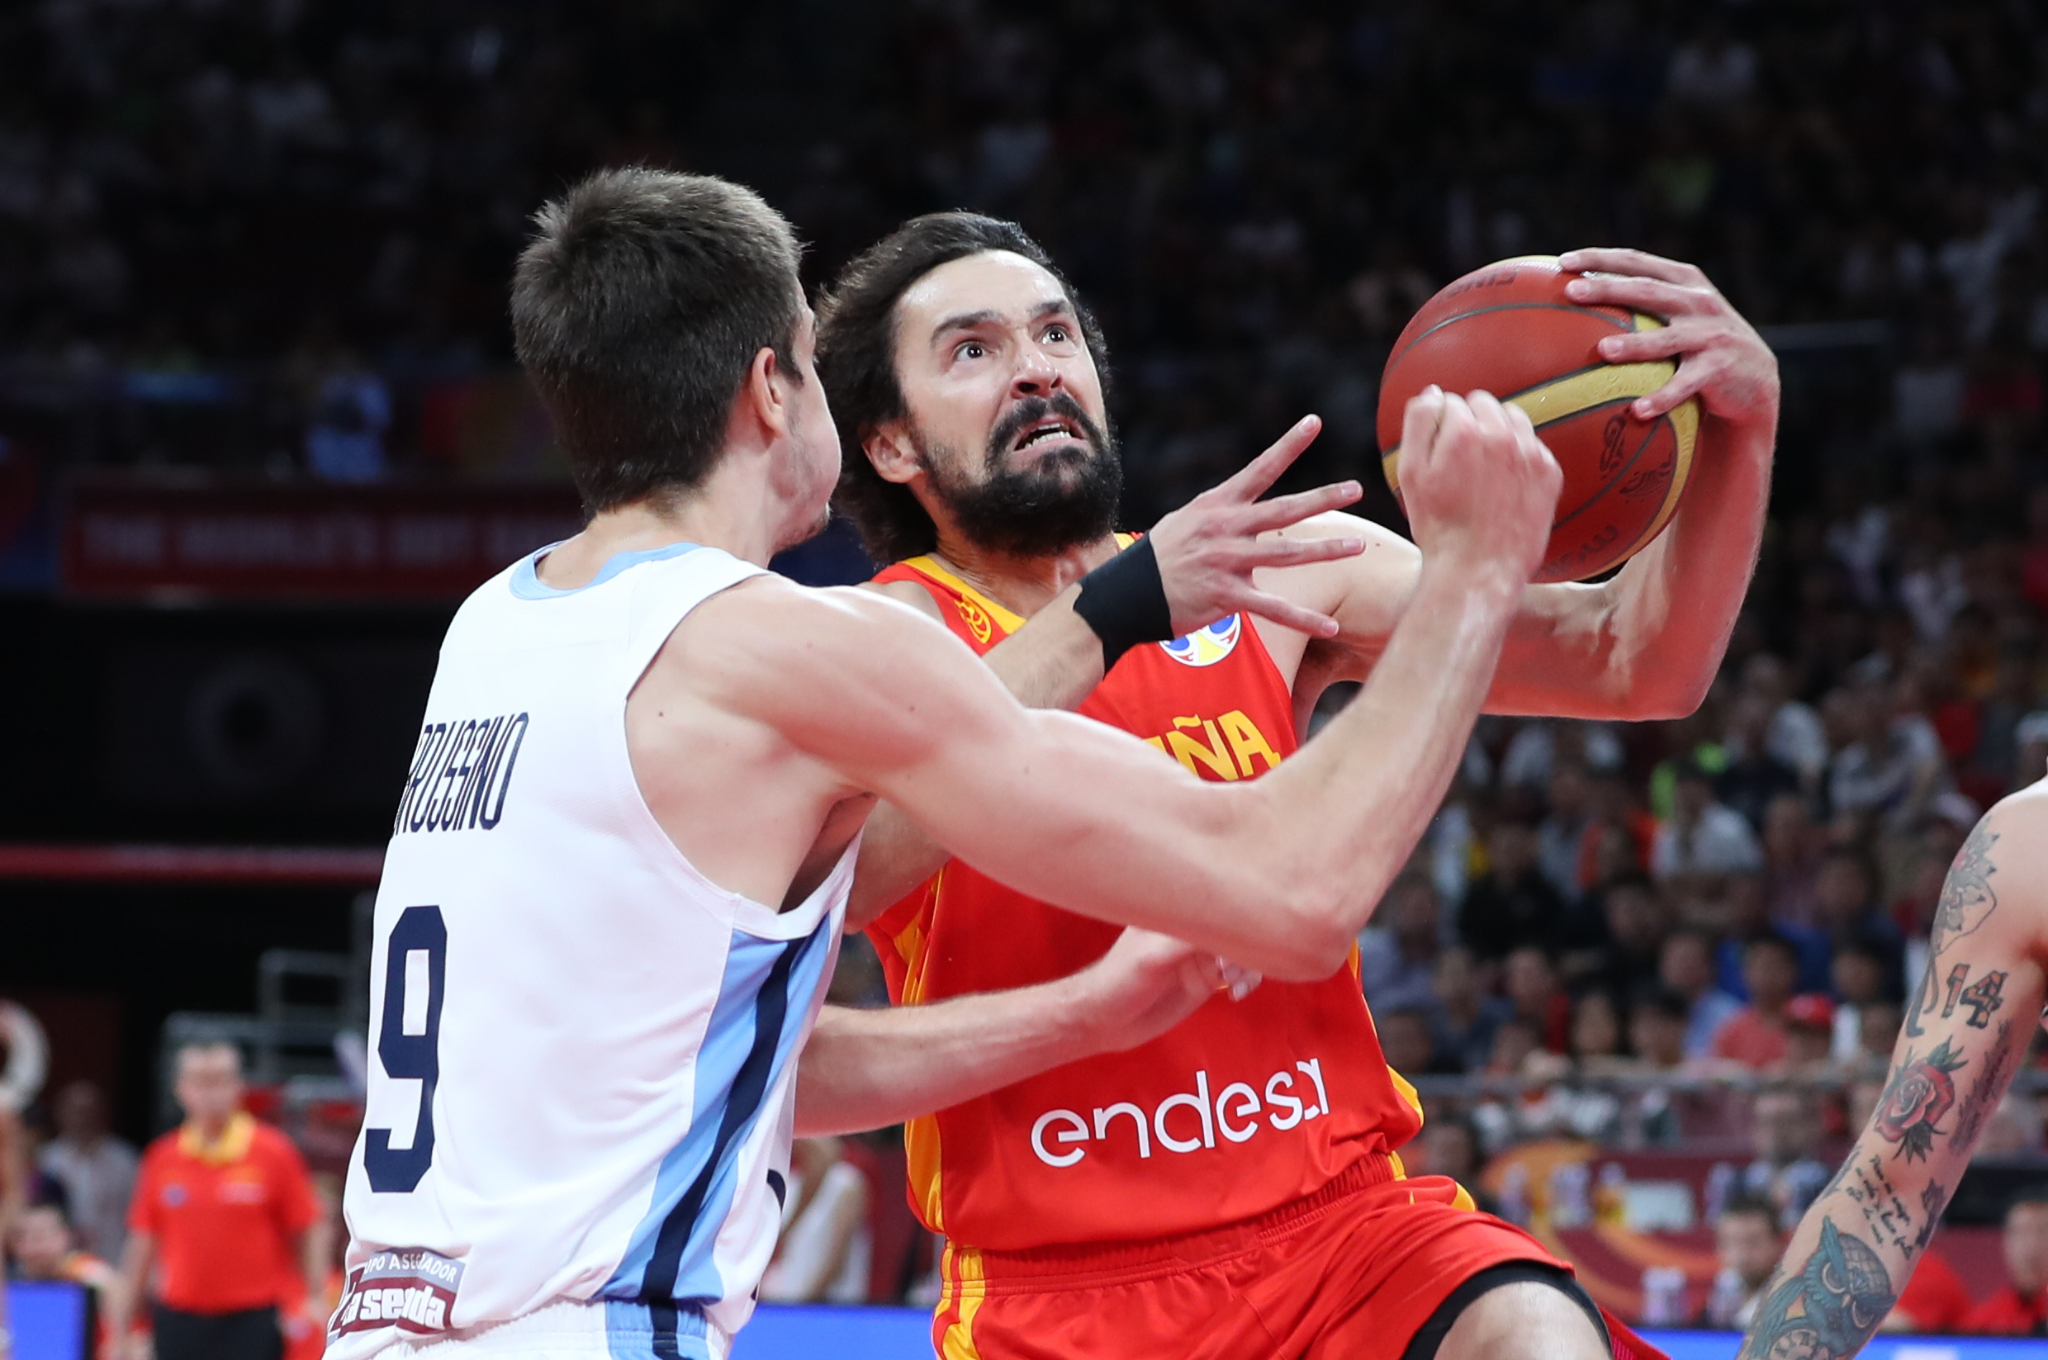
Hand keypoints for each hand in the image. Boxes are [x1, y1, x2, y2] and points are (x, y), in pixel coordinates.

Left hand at [1075, 927, 1260, 1053]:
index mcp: (1175, 911)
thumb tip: (1228, 920)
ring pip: (1241, 950)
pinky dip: (1246, 980)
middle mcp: (1190, 930)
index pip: (1217, 901)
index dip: (1236, 913)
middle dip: (1245, 942)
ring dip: (1248, 964)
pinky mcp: (1206, 980)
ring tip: (1234, 982)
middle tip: (1233, 965)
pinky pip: (1239, 973)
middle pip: (1234, 925)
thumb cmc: (1119, 980)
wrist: (1105, 1021)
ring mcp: (1199, 955)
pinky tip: (1235, 993)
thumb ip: (1190, 939)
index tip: (1246, 929)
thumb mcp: (1153, 956)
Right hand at [1146, 415, 1364, 638]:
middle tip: (1356, 488)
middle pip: (1283, 510)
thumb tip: (1247, 511)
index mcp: (1216, 506)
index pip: (1259, 469)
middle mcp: (1223, 529)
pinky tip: (1331, 625)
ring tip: (1359, 546)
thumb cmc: (1159, 559)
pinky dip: (1304, 618)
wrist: (1124, 595)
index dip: (1288, 445)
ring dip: (1326, 550)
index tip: (1315, 421)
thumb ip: (1220, 516)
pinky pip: (1272, 608)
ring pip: (1286, 554)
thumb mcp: (1185, 523)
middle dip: (1322, 498)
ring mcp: (1225, 562)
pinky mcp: (1225, 597)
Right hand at [1397, 388, 1560, 583]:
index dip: (1439, 426)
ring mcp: (1531, 454)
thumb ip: (1418, 424)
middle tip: (1458, 459)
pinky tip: (1504, 482)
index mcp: (1465, 432)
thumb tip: (1433, 393)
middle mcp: (1502, 436)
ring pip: (1512, 417)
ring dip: (1496, 430)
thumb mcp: (1410, 474)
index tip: (1438, 452)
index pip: (1449, 402)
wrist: (1478, 570)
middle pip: (1483, 402)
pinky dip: (1518, 454)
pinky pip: (1533, 444)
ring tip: (1483, 466)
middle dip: (1468, 421)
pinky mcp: (1549, 473)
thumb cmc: (1439, 527)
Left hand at [1557, 247, 1780, 428]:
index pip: (1637, 261)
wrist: (1754, 381)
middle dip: (1608, 288)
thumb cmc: (1698, 347)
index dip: (1601, 257)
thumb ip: (1640, 303)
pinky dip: (1662, 398)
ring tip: (1603, 351)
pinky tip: (1637, 411)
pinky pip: (1685, 385)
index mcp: (1684, 282)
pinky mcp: (1720, 368)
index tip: (1562, 261)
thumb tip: (1573, 303)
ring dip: (1635, 345)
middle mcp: (1699, 302)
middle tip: (1571, 292)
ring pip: (1667, 339)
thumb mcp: (1677, 316)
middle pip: (1647, 291)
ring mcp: (1712, 334)